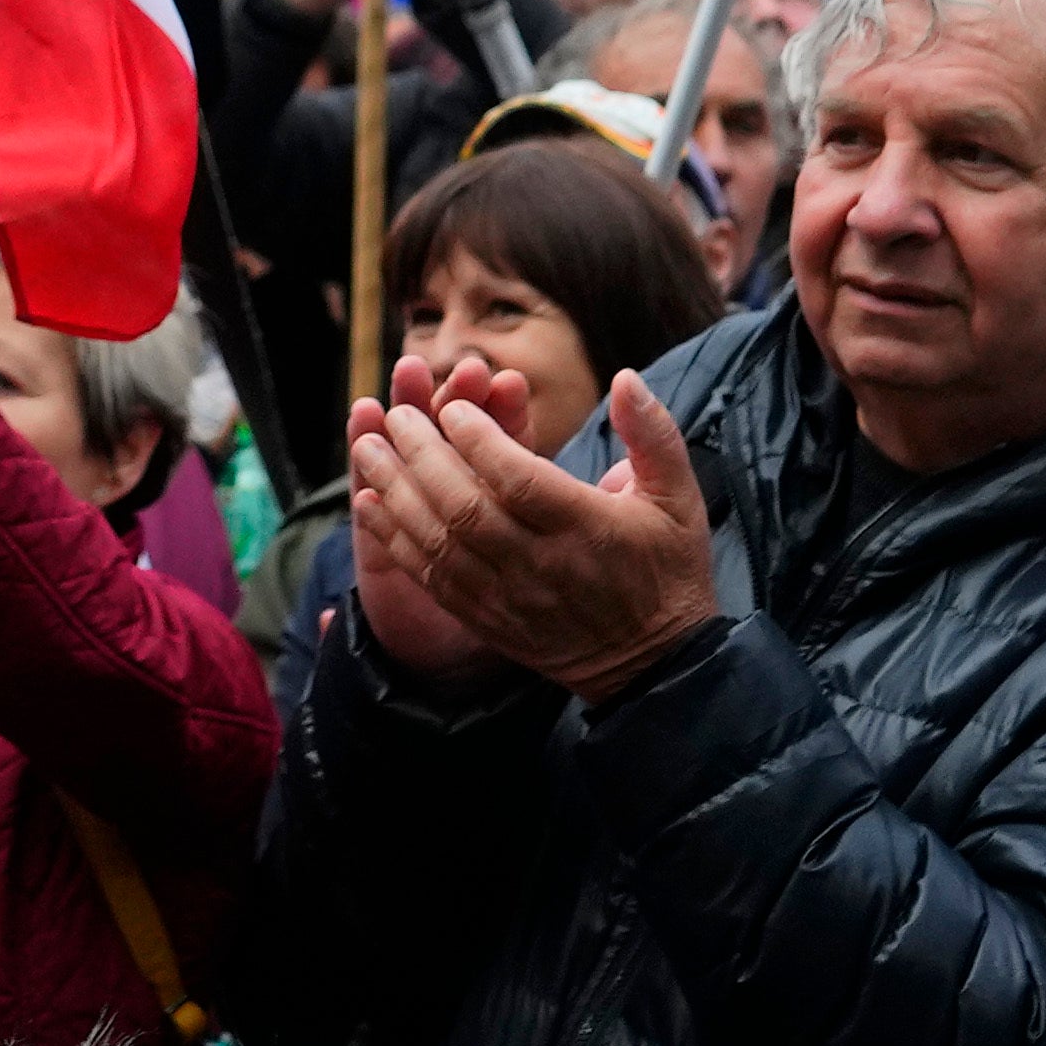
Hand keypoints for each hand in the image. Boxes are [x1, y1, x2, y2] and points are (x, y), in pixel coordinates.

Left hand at [346, 360, 723, 698]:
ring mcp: (510, 599)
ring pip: (439, 543)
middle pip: (465, 508)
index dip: (480, 439)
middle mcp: (541, 566)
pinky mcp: (488, 622)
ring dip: (396, 492)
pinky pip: (432, 579)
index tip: (454, 406)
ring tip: (367, 448)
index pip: (518, 480)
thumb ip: (652, 434)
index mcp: (587, 529)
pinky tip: (370, 505)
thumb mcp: (678, 498)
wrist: (655, 667)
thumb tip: (625, 378)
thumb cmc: (667, 570)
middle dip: (422, 456)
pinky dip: (397, 539)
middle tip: (396, 413)